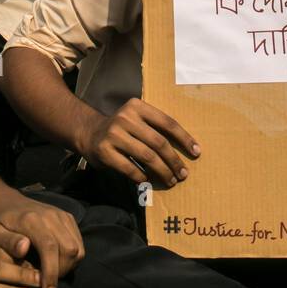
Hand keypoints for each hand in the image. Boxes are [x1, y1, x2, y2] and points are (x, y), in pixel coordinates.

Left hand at [0, 198, 84, 287]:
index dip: (51, 272)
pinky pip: (79, 241)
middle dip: (62, 271)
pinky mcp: (68, 217)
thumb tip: (24, 249)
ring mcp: (61, 215)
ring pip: (78, 247)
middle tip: (48, 283)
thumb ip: (8, 242)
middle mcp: (51, 215)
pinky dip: (73, 257)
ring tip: (53, 273)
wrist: (7, 202)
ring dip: (69, 265)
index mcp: (31, 220)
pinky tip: (59, 261)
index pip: (49, 247)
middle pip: (69, 248)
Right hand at [80, 97, 199, 188]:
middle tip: (183, 174)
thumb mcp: (138, 119)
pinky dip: (143, 177)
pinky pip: (130, 168)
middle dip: (174, 160)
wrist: (90, 133)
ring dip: (162, 171)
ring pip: (147, 157)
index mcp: (137, 106)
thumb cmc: (123, 129)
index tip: (196, 152)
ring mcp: (113, 134)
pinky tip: (148, 181)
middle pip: (158, 142)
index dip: (184, 138)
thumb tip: (186, 149)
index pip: (167, 122)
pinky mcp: (105, 151)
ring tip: (171, 180)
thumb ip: (155, 128)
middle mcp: (125, 117)